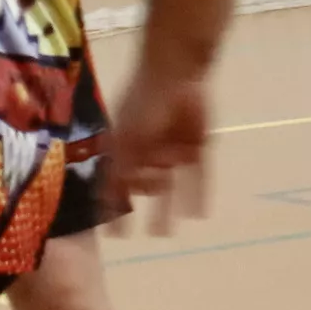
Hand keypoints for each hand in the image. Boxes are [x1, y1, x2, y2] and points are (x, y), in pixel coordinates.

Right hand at [102, 67, 212, 233]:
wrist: (179, 75)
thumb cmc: (146, 102)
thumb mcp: (128, 136)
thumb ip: (123, 166)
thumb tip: (117, 195)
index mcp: (126, 146)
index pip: (115, 181)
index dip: (111, 204)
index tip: (111, 231)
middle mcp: (149, 151)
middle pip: (144, 185)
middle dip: (143, 204)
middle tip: (144, 232)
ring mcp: (174, 150)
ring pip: (170, 187)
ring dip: (166, 211)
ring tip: (163, 234)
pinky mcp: (198, 147)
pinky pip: (198, 178)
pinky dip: (197, 196)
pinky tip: (198, 216)